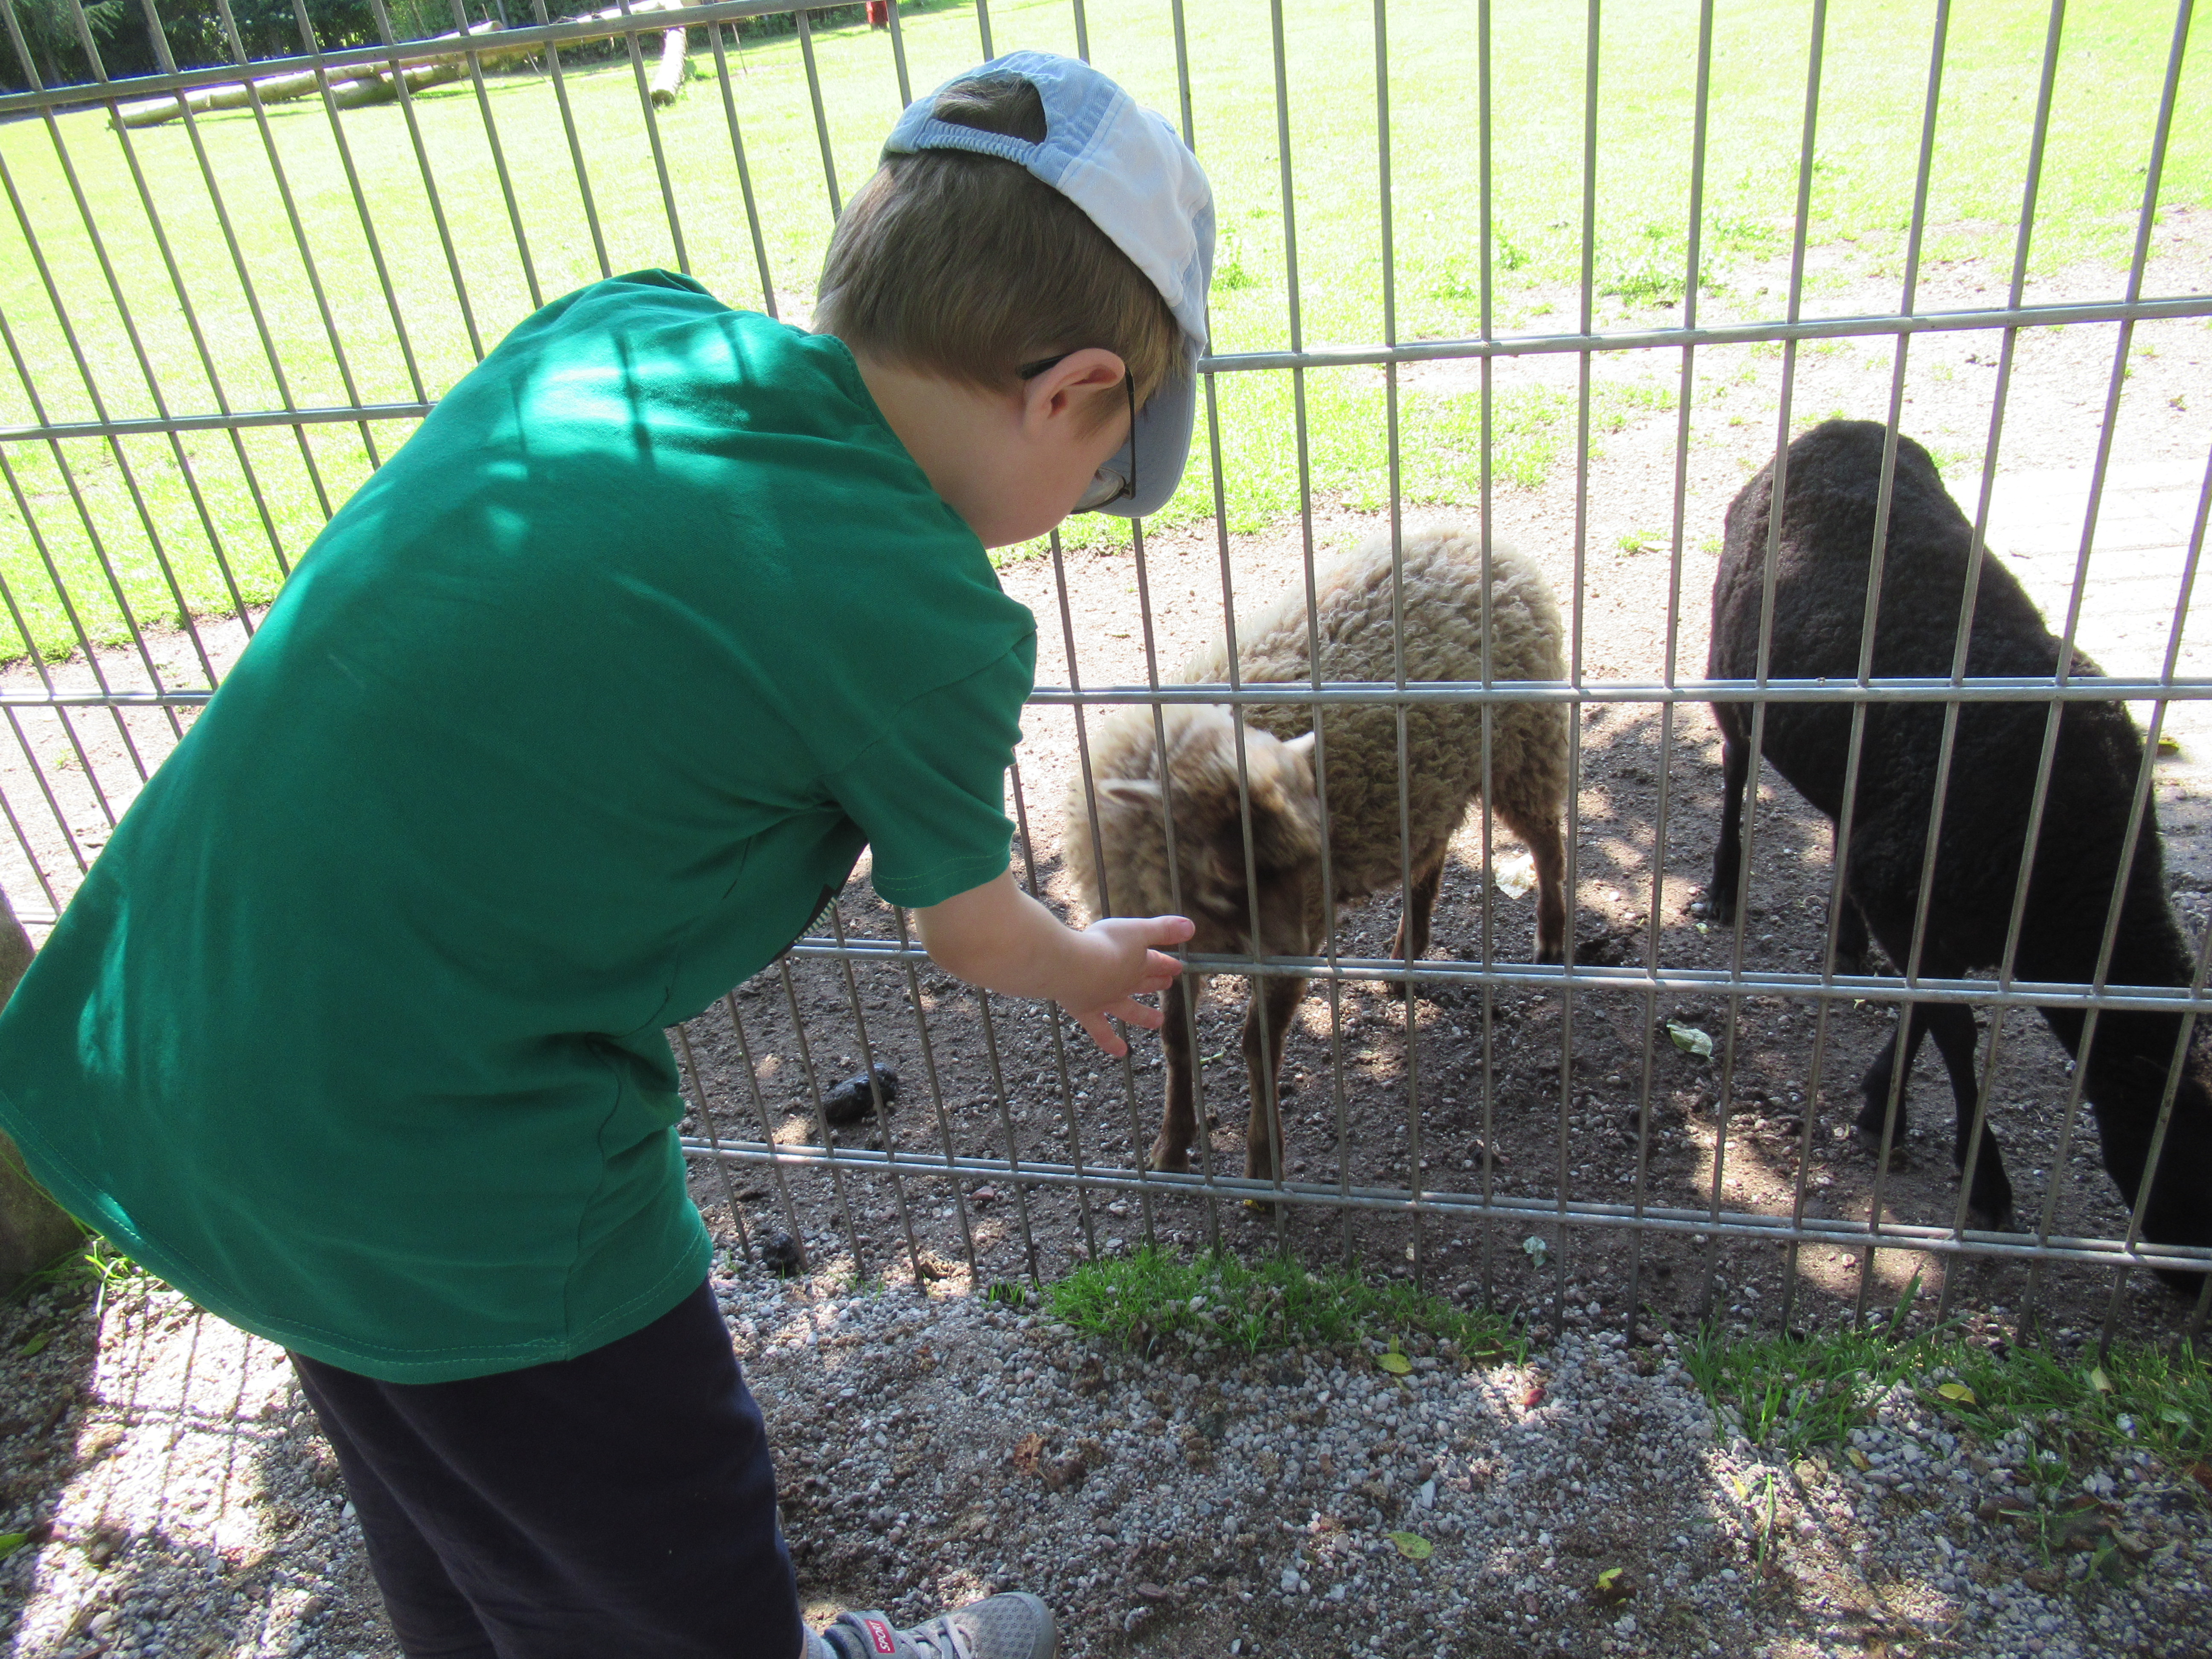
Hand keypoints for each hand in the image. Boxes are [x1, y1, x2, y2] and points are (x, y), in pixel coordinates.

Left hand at [915, 871, 1191, 1055]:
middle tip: (1155, 1021)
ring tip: (1176, 979)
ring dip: (1160, 972)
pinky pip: (1150, 935)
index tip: (1117, 1049)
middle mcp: (1095, 990)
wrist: (1038, 962)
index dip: (1104, 1032)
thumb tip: (942, 949)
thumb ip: (965, 948)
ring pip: (1143, 974)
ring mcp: (1113, 970)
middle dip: (1141, 1011)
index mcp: (1073, 1000)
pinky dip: (1166, 930)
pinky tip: (1188, 929)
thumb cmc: (1012, 968)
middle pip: (1123, 1003)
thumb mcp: (990, 963)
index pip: (1092, 1019)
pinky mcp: (1124, 946)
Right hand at [1061, 914, 1194, 1054]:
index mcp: (1137, 963)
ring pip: (1130, 1010)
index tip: (1177, 967)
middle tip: (1167, 984)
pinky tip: (1121, 1052)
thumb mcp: (1136, 929)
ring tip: (1157, 1022)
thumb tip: (1192, 927)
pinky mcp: (1087, 1012)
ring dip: (1145, 1015)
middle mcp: (1125, 985)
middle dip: (1156, 983)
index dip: (1167, 964)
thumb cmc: (1104, 944)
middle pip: (1144, 984)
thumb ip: (1163, 928)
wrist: (1074, 967)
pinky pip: (1101, 1032)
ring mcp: (1107, 1001)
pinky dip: (1111, 1042)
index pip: (1156, 963)